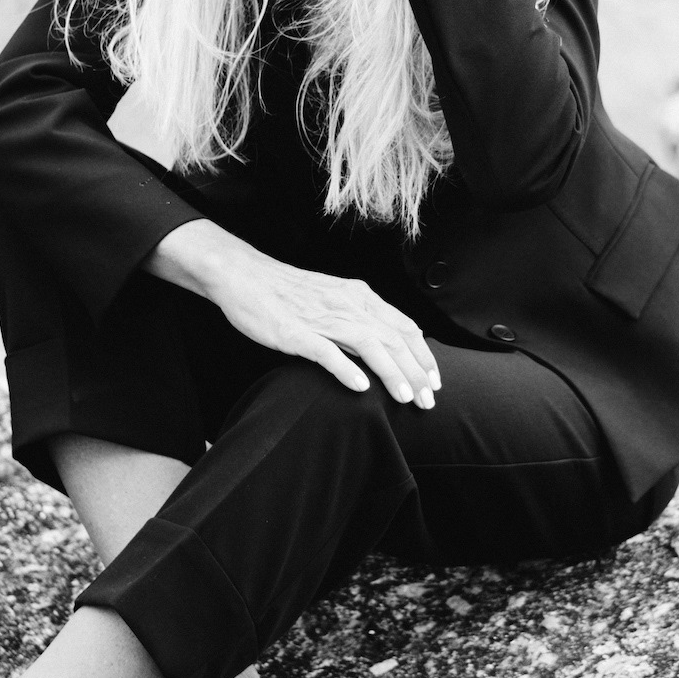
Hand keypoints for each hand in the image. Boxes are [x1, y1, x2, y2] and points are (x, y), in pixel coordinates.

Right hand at [145, 222, 441, 407]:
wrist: (244, 275)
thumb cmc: (287, 291)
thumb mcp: (332, 297)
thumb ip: (359, 317)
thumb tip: (385, 342)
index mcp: (359, 296)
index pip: (404, 327)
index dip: (423, 356)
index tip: (434, 381)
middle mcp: (347, 304)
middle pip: (393, 339)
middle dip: (416, 373)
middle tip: (428, 401)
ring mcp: (322, 318)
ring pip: (369, 346)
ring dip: (392, 374)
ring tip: (405, 398)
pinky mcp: (296, 332)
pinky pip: (327, 352)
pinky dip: (347, 370)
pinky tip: (361, 389)